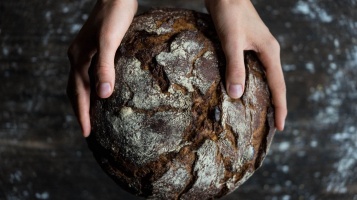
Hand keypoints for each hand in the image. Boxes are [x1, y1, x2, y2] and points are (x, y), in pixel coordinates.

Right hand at [67, 0, 137, 136]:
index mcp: (79, 58)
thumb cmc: (115, 16)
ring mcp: (85, 54)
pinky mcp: (95, 50)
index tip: (86, 133)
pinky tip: (102, 92)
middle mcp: (78, 58)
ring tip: (91, 117)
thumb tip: (103, 95)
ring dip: (84, 101)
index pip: (78, 93)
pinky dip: (92, 88)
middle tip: (87, 131)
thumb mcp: (110, 41)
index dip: (82, 114)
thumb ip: (105, 66)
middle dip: (80, 112)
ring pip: (81, 84)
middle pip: (75, 91)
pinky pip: (89, 75)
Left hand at [205, 0, 286, 130]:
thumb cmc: (230, 13)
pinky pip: (254, 70)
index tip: (281, 127)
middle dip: (275, 105)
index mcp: (269, 52)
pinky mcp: (247, 46)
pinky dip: (252, 83)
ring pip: (264, 77)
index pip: (278, 86)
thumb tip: (236, 95)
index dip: (280, 108)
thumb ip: (235, 67)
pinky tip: (244, 90)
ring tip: (260, 113)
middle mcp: (267, 52)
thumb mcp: (232, 41)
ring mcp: (258, 49)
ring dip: (264, 95)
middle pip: (275, 84)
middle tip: (272, 126)